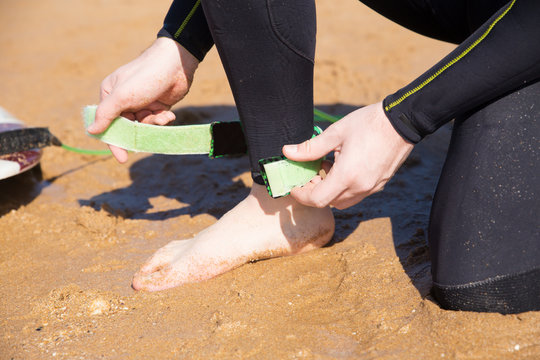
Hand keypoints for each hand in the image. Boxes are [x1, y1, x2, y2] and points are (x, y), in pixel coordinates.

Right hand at [87, 37, 198, 161]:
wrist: (176, 64)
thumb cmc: (145, 76)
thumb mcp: (122, 96)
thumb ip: (106, 114)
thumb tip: (91, 131)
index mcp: (110, 95)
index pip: (107, 123)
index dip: (114, 141)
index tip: (122, 158)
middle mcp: (124, 100)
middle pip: (127, 127)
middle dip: (139, 132)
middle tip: (147, 140)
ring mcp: (141, 103)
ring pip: (144, 125)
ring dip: (153, 124)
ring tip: (161, 116)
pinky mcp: (157, 105)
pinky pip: (156, 120)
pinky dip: (162, 119)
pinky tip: (169, 114)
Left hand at [283, 102, 413, 208]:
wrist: (403, 121)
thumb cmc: (369, 123)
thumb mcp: (336, 133)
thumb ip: (310, 147)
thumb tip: (287, 152)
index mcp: (347, 175)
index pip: (317, 199)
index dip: (301, 195)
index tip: (294, 186)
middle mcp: (360, 187)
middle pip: (328, 202)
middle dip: (315, 192)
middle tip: (310, 172)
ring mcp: (372, 188)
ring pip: (343, 202)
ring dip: (330, 192)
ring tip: (328, 168)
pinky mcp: (380, 185)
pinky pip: (356, 195)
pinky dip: (344, 189)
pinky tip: (343, 168)